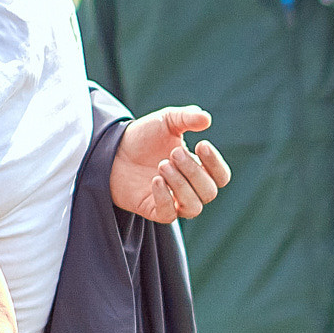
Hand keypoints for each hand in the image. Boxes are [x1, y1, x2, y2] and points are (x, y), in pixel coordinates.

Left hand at [111, 108, 228, 222]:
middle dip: (193, 172)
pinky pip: (169, 214)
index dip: (216, 164)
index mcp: (198, 169)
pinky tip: (155, 180)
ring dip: (181, 185)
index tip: (201, 145)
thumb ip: (187, 117)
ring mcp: (173, 202)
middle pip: (209, 192)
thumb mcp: (167, 120)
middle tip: (173, 153)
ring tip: (162, 165)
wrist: (112, 149)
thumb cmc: (144, 137)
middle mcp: (189, 188)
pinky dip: (165, 197)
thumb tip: (207, 119)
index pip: (221, 177)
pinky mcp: (154, 211)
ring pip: (194, 207)